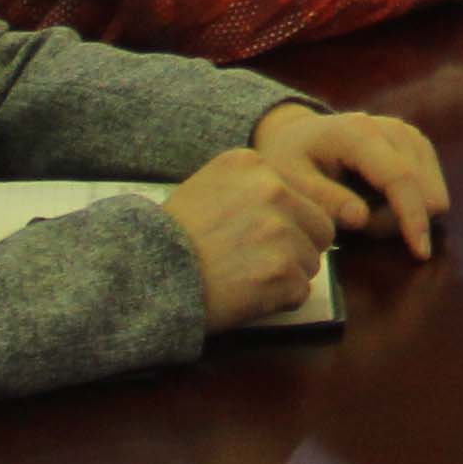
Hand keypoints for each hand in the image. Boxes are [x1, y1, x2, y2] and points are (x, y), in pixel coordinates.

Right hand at [159, 149, 336, 328]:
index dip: (283, 221)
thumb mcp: (205, 190)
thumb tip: (292, 207)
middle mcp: (273, 189)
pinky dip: (278, 301)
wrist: (144, 279)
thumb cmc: (170, 240)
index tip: (252, 236)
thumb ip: (249, 189)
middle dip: (297, 247)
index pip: (298, 195)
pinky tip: (245, 296)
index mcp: (252, 163)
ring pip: (310, 261)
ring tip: (244, 278)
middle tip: (258, 263)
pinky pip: (300, 291)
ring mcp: (280, 231)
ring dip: (286, 276)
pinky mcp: (283, 271)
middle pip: (318, 226)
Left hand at [254, 103, 448, 260]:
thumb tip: (362, 218)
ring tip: (365, 215)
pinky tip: (380, 205)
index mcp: (359, 134)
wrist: (296, 134)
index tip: (420, 252)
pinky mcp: (416, 143)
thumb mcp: (292, 181)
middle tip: (358, 228)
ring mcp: (408, 134)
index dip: (413, 216)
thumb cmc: (289, 160)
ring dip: (404, 213)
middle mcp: (392, 128)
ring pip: (432, 189)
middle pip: (422, 187)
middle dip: (399, 220)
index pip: (399, 177)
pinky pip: (430, 185)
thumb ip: (326, 200)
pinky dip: (410, 203)